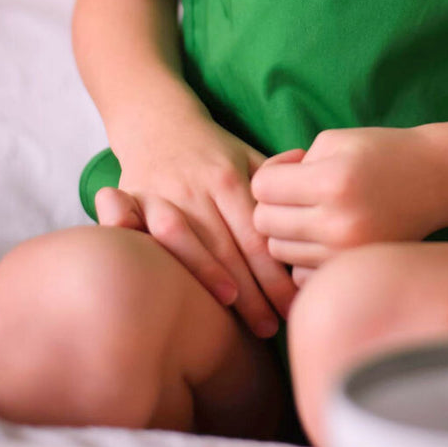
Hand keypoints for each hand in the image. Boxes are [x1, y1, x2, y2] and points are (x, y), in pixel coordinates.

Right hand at [94, 113, 298, 339]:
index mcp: (229, 179)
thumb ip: (278, 186)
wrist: (157, 120)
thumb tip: (315, 210)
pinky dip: (147, 247)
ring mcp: (161, 194)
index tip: (294, 304)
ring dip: (207, 276)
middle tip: (272, 326)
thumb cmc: (212, 150)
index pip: (257, 236)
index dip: (276, 274)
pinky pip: (138, 226)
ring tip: (231, 309)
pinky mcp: (132, 198)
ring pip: (185, 242)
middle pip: (227, 248)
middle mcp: (196, 189)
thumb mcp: (248, 156)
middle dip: (252, 292)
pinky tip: (159, 276)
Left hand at [251, 127, 444, 272]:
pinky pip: (301, 275)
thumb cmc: (381, 152)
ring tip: (312, 212)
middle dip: (273, 204)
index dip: (270, 174)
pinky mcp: (354, 270)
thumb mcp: (334, 141)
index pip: (262, 188)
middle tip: (299, 190)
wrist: (436, 180)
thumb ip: (292, 165)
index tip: (292, 166)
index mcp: (331, 180)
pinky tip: (323, 237)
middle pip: (265, 223)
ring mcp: (347, 252)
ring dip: (286, 231)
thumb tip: (263, 194)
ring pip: (279, 251)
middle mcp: (338, 222)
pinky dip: (303, 258)